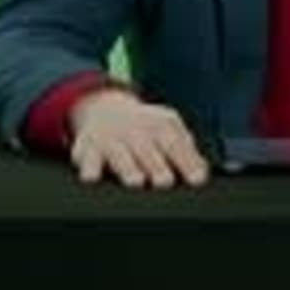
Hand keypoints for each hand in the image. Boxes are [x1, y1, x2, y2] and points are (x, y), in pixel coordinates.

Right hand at [68, 89, 209, 189]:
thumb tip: (203, 173)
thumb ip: (187, 151)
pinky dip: (89, 168)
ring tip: (135, 181)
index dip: (188, 162)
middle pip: (148, 151)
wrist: (103, 108)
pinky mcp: (88, 148)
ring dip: (127, 168)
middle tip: (165, 181)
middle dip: (157, 166)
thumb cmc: (144, 128)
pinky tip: (93, 178)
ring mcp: (111, 140)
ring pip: (119, 155)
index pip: (177, 145)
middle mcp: (135, 132)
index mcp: (160, 127)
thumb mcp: (169, 128)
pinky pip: (87, 159)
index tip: (196, 180)